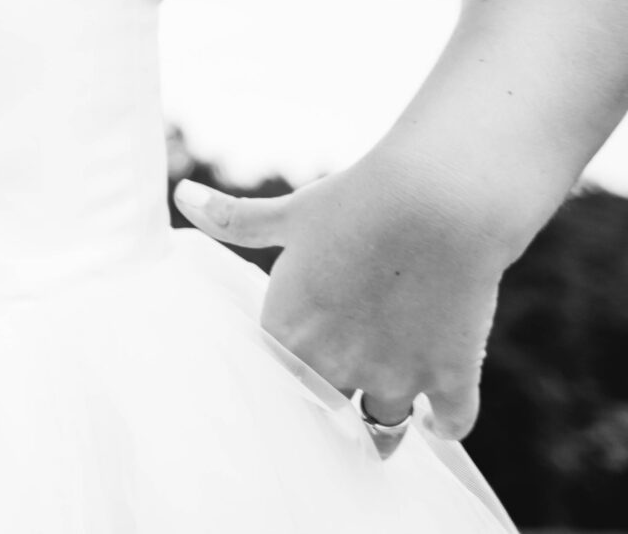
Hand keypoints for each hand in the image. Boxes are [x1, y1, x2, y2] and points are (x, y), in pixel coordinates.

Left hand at [174, 153, 510, 442]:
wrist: (435, 201)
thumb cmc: (355, 202)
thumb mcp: (288, 214)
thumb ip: (234, 220)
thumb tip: (182, 195)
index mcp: (289, 332)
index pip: (273, 381)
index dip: (283, 386)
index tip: (290, 392)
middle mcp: (337, 365)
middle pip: (324, 415)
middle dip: (326, 418)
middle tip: (330, 423)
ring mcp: (396, 376)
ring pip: (384, 430)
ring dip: (381, 433)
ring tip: (376, 436)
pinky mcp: (449, 375)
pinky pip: (451, 423)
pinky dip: (446, 426)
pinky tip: (438, 423)